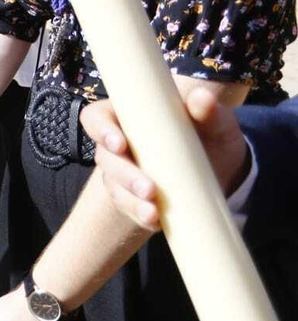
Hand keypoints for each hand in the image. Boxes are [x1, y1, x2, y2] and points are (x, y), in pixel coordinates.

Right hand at [81, 91, 250, 232]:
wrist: (223, 168)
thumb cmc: (209, 133)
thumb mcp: (213, 120)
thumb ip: (207, 110)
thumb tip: (202, 98)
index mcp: (126, 116)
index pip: (96, 117)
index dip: (101, 130)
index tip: (119, 144)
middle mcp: (118, 143)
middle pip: (104, 157)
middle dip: (123, 174)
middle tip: (148, 188)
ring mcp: (123, 171)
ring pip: (113, 185)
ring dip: (130, 199)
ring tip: (153, 211)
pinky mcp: (134, 196)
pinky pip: (128, 207)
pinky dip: (140, 215)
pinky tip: (156, 222)